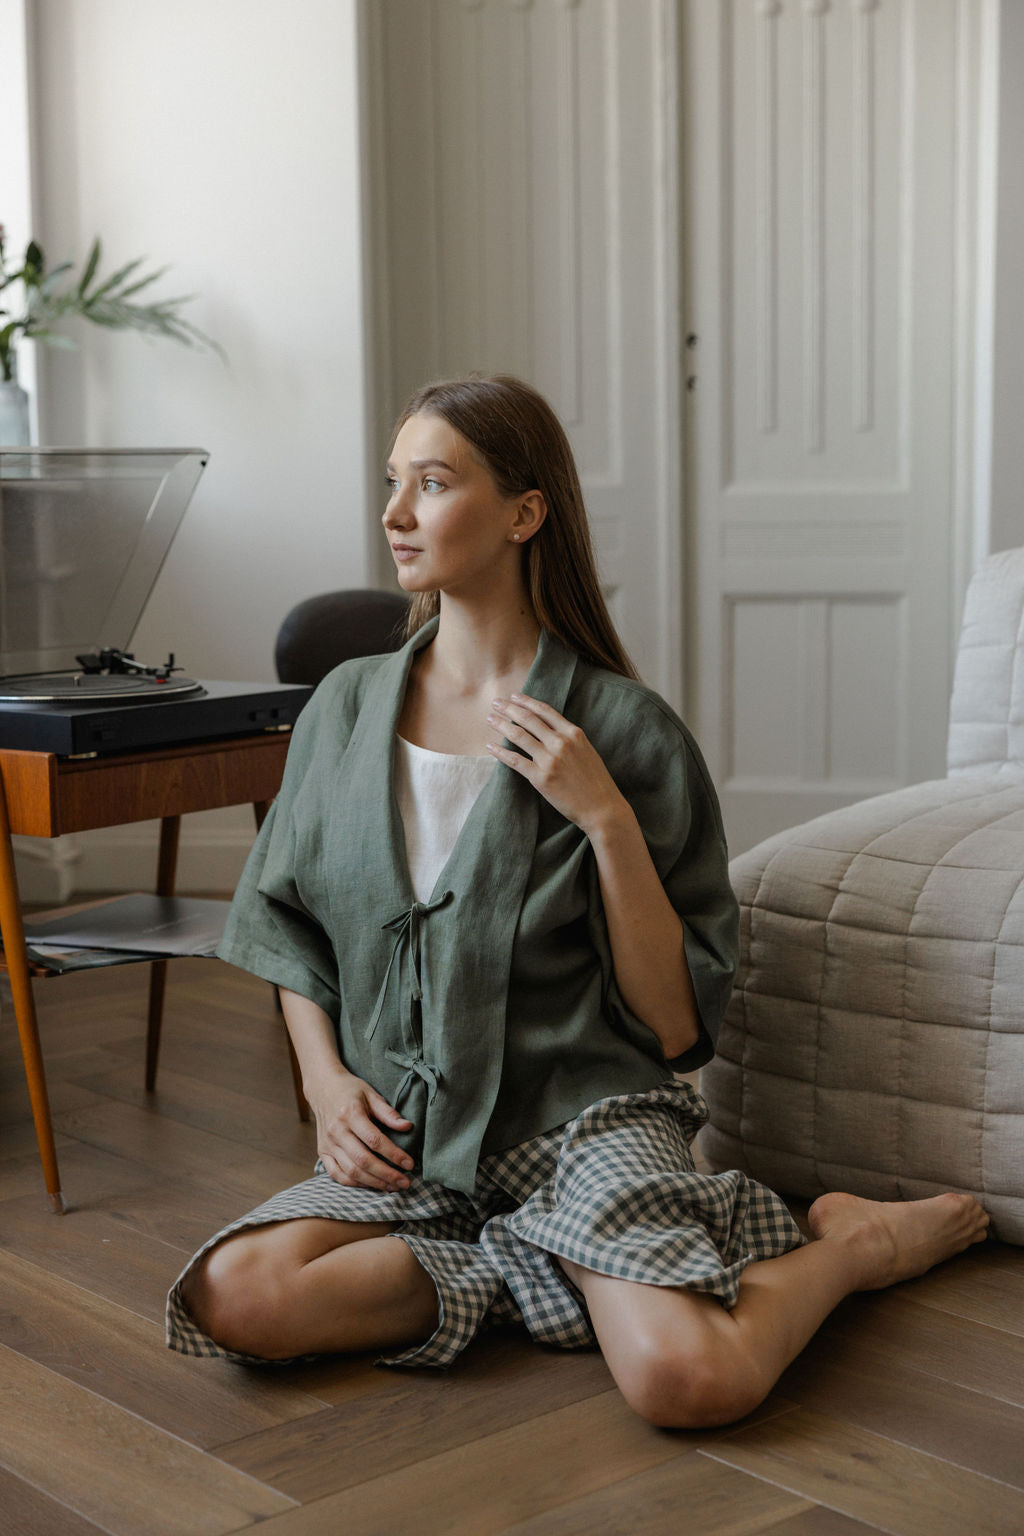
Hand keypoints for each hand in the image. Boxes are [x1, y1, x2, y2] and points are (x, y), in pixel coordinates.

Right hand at [309, 1067, 414, 1191]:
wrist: (323, 1087)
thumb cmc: (351, 1090)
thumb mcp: (371, 1095)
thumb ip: (388, 1113)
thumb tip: (408, 1127)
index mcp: (350, 1114)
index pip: (375, 1140)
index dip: (394, 1154)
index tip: (410, 1164)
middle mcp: (336, 1131)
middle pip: (363, 1160)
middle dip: (386, 1174)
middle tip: (405, 1183)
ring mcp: (327, 1143)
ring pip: (351, 1171)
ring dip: (373, 1183)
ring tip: (392, 1187)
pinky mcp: (322, 1151)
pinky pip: (336, 1174)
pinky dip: (354, 1183)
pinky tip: (370, 1185)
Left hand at [486, 693, 627, 834]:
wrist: (602, 808)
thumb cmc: (596, 781)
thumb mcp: (587, 750)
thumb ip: (569, 738)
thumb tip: (548, 730)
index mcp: (574, 733)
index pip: (545, 710)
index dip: (527, 701)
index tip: (514, 696)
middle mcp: (561, 743)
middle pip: (528, 719)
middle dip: (509, 708)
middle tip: (495, 702)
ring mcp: (550, 760)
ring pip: (518, 735)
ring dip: (501, 725)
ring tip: (490, 718)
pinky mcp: (540, 778)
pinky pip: (514, 760)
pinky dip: (499, 752)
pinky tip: (490, 746)